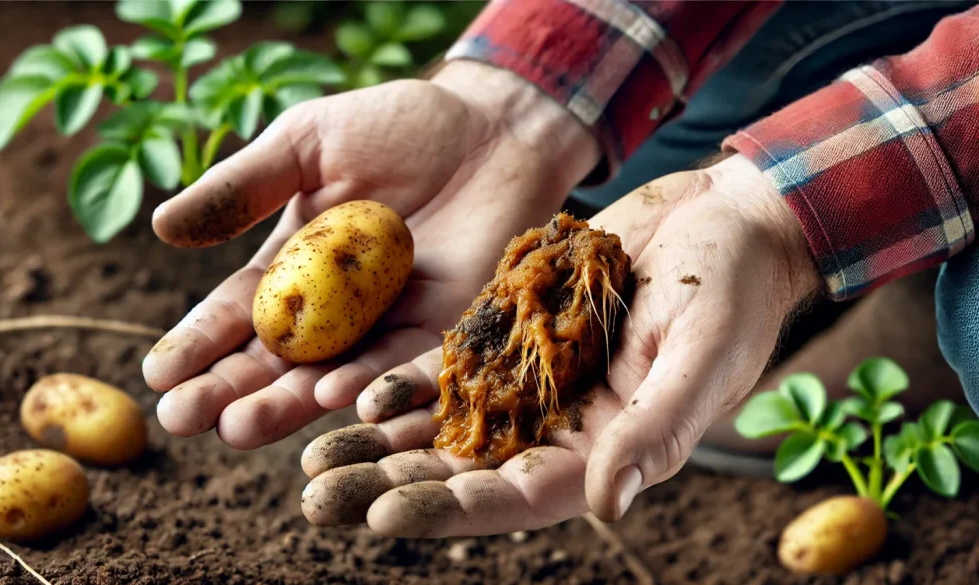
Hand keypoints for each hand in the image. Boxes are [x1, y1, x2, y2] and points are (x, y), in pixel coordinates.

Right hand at [142, 61, 599, 448]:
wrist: (494, 128)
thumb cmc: (399, 124)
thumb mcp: (309, 144)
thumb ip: (244, 187)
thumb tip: (159, 227)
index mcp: (294, 268)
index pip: (236, 315)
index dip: (198, 346)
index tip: (158, 376)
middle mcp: (336, 310)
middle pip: (275, 361)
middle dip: (228, 391)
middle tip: (183, 421)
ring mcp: (389, 325)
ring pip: (332, 376)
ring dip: (287, 404)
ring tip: (239, 426)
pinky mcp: (446, 330)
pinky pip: (407, 366)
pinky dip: (375, 385)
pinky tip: (335, 399)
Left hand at [299, 154, 822, 535]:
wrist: (720, 219)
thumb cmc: (731, 289)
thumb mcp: (701, 357)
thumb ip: (654, 432)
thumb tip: (604, 507)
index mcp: (605, 449)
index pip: (515, 495)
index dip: (448, 509)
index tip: (381, 516)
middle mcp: (558, 426)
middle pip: (461, 472)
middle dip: (388, 487)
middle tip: (315, 501)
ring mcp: (531, 381)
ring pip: (443, 427)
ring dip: (378, 446)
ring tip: (312, 461)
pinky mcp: (513, 332)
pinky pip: (449, 367)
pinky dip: (402, 385)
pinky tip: (351, 396)